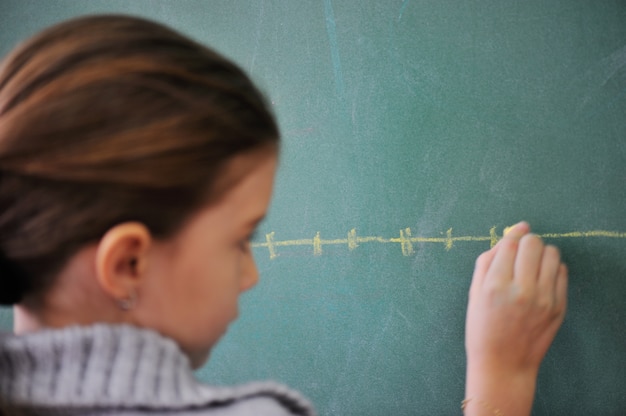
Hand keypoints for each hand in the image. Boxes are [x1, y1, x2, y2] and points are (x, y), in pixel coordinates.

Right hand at [464, 222, 567, 414]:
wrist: (503, 363)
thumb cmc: (482, 328)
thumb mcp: (474, 292)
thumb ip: (488, 260)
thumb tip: (512, 232)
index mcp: (495, 286)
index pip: (509, 243)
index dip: (511, 236)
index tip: (513, 236)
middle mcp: (521, 290)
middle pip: (532, 244)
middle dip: (526, 243)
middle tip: (520, 254)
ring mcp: (544, 299)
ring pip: (551, 253)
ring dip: (541, 253)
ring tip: (532, 265)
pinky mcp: (559, 307)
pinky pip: (562, 271)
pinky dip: (552, 268)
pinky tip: (540, 279)